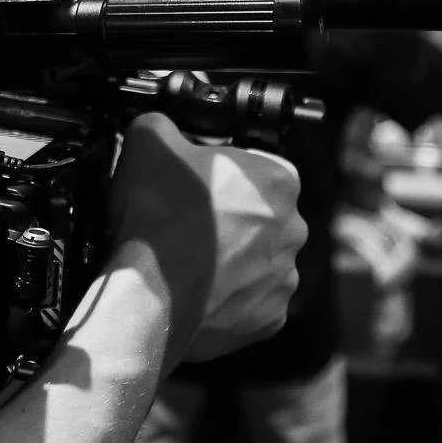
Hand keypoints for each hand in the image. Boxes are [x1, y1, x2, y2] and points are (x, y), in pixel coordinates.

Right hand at [107, 113, 305, 368]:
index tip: (200, 181)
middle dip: (233, 216)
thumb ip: (163, 125)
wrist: (151, 293)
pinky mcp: (271, 317)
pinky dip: (230, 295)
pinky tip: (199, 287)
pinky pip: (253, 299)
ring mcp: (285, 277)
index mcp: (277, 180)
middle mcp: (293, 228)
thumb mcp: (148, 140)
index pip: (259, 165)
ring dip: (233, 258)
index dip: (226, 172)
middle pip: (263, 214)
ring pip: (259, 259)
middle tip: (191, 220)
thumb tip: (161, 126)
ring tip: (191, 258)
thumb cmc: (158, 218)